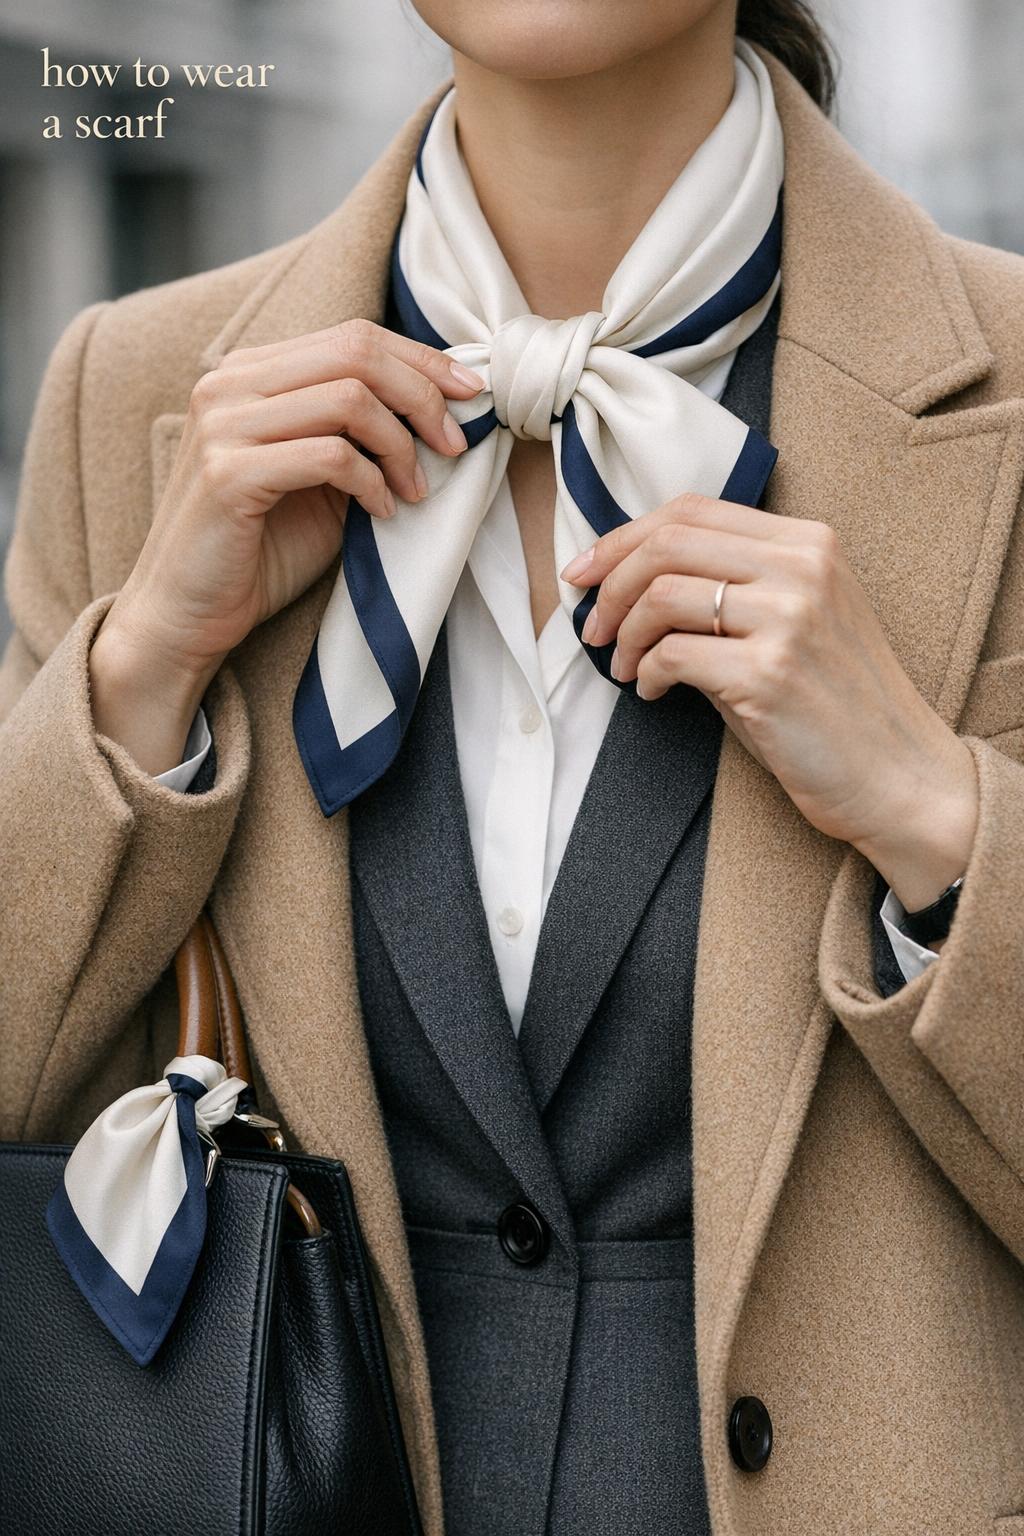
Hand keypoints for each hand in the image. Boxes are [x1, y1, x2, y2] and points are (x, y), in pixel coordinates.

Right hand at [89, 320, 482, 772]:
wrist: (190, 612)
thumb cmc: (263, 549)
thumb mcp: (322, 478)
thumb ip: (361, 434)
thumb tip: (443, 409)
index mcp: (250, 373)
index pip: (351, 336)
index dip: (421, 360)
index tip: (471, 394)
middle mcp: (229, 384)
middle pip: (354, 353)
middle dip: (421, 396)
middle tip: (453, 445)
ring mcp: (223, 425)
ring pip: (348, 398)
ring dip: (400, 445)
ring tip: (415, 489)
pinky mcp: (228, 473)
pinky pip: (329, 455)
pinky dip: (371, 482)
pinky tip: (381, 511)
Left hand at [562, 493, 978, 911]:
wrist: (898, 775)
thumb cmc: (834, 704)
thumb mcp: (798, 619)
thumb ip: (735, 584)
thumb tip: (632, 576)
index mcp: (810, 542)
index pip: (692, 510)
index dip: (623, 537)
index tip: (585, 572)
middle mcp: (803, 567)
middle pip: (668, 542)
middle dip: (609, 583)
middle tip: (592, 626)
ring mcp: (789, 617)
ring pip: (661, 594)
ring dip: (624, 635)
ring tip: (623, 667)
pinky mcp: (769, 673)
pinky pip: (671, 655)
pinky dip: (644, 674)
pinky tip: (651, 693)